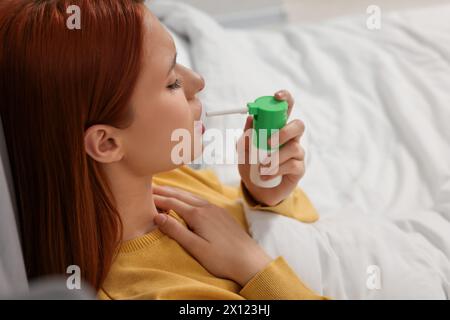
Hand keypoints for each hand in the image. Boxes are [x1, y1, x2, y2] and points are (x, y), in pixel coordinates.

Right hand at [152, 185, 271, 285]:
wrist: (249, 261)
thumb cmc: (222, 258)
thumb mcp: (195, 247)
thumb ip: (176, 231)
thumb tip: (158, 216)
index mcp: (198, 214)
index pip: (172, 202)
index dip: (157, 198)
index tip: (144, 194)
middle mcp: (207, 207)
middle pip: (181, 195)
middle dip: (165, 191)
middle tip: (150, 186)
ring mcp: (216, 209)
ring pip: (192, 196)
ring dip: (177, 192)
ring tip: (165, 190)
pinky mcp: (222, 213)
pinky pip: (201, 199)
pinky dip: (189, 197)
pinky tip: (188, 199)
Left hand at [237, 90, 305, 205]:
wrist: (256, 189)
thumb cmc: (251, 165)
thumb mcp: (242, 150)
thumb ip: (245, 136)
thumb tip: (250, 119)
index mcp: (277, 127)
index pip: (286, 108)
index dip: (285, 99)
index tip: (277, 96)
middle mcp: (290, 137)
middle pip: (298, 125)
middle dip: (284, 132)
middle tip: (268, 143)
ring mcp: (297, 153)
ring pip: (294, 148)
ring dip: (275, 157)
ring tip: (262, 166)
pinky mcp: (299, 168)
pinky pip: (292, 165)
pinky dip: (276, 170)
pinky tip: (266, 175)